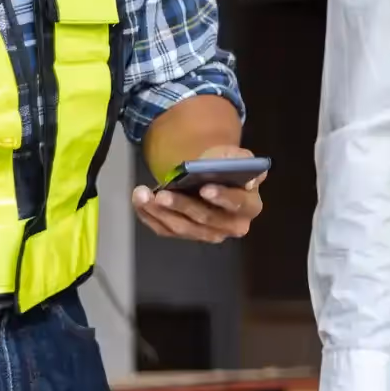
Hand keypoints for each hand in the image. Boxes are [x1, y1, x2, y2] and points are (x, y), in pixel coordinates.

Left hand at [132, 145, 265, 243]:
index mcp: (249, 206)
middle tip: (162, 195)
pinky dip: (150, 216)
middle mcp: (233, 226)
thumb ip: (243, 162)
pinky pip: (166, 230)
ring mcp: (209, 234)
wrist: (210, 174)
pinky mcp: (187, 235)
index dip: (222, 197)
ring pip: (183, 228)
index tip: (204, 188)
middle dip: (182, 206)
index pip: (238, 204)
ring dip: (160, 212)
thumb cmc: (225, 164)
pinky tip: (140, 201)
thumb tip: (249, 180)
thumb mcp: (236, 155)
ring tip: (142, 195)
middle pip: (206, 220)